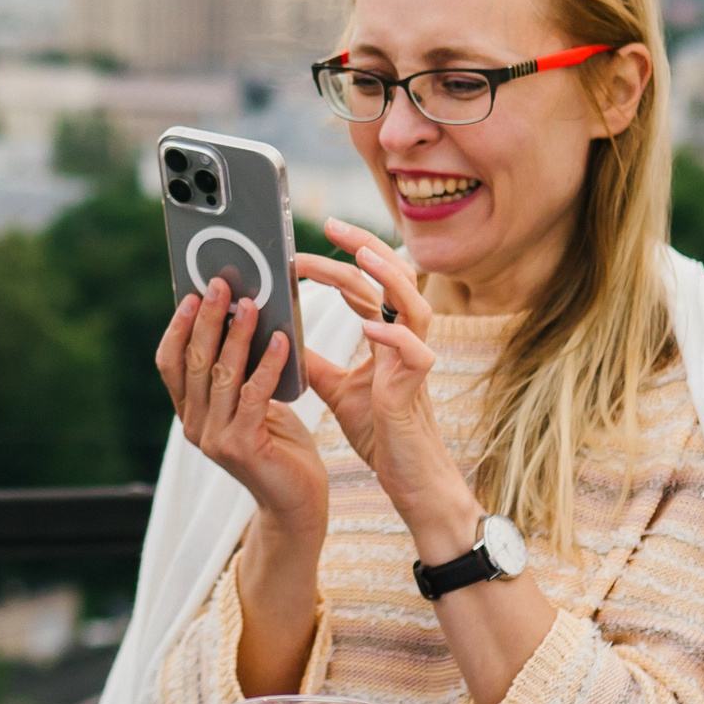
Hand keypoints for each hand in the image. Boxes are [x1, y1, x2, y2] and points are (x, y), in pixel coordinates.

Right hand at [162, 276, 333, 695]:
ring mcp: (215, 439)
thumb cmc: (281, 447)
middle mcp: (195, 426)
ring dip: (237, 335)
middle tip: (223, 284)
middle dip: (207, 320)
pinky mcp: (242, 448)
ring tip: (254, 303)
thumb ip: (240, 373)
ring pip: (220, 375)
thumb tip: (244, 314)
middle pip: (193, 362)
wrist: (299, 504)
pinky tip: (282, 340)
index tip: (192, 294)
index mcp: (191, 413)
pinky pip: (254, 396)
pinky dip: (267, 365)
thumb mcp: (254, 404)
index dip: (177, 328)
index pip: (169, 364)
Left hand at [293, 221, 480, 563]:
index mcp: (385, 337)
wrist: (407, 477)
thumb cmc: (380, 432)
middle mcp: (403, 340)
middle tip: (331, 225)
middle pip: (393, 279)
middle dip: (364, 248)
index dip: (338, 261)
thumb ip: (316, 363)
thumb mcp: (338, 390)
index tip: (301, 249)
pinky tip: (371, 325)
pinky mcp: (419, 388)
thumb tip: (284, 340)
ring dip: (389, 276)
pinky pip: (416, 353)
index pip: (365, 285)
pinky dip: (394, 336)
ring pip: (414, 303)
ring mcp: (415, 360)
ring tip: (362, 254)